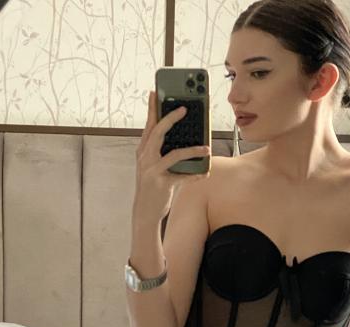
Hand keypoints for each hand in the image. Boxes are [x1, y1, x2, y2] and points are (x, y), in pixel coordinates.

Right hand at [132, 90, 209, 223]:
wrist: (145, 211)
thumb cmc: (153, 185)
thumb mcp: (152, 165)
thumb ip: (162, 150)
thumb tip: (182, 135)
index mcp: (143, 150)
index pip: (148, 125)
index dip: (151, 109)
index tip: (155, 92)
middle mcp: (145, 158)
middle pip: (157, 133)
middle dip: (171, 119)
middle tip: (185, 109)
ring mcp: (152, 170)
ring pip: (173, 154)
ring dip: (192, 150)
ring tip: (207, 147)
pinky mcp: (162, 184)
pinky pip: (182, 176)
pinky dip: (195, 175)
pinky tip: (206, 173)